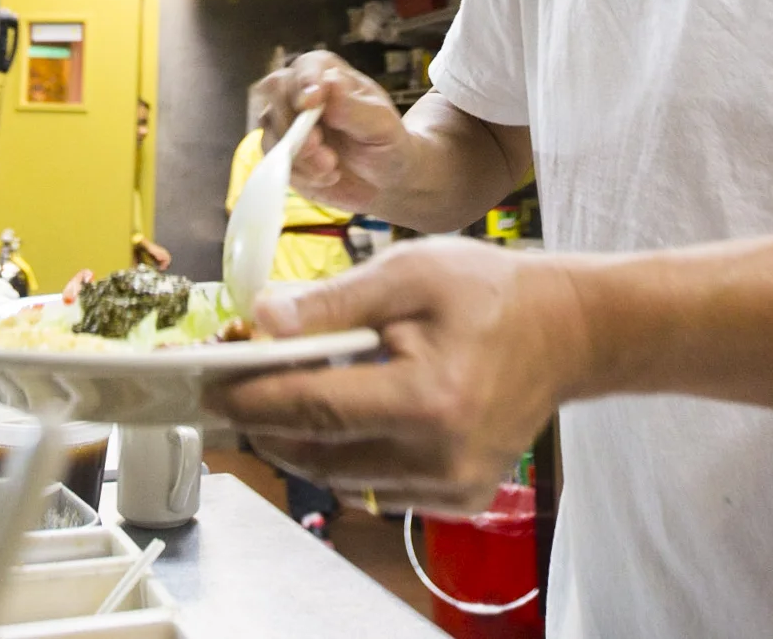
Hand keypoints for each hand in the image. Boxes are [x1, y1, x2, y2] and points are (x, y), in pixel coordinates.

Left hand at [210, 238, 588, 513]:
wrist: (565, 331)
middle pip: (317, 454)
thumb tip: (263, 319)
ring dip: (302, 440)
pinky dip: (347, 455)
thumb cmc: (489, 293)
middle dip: (265, 421)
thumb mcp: (409, 272)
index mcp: (428, 399)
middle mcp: (440, 457)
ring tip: (283, 393)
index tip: (207, 383)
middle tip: (230, 388)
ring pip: (340, 478)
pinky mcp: (459, 499)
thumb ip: (333, 302)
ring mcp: (452, 487)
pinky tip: (345, 413)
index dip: (249, 397)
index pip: (311, 408)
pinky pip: (376, 486)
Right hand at [250, 50, 411, 213]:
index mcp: (328, 74)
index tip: (311, 104)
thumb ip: (355, 107)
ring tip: (331, 169)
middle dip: (295, 125)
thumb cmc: (386, 143)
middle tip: (322, 150)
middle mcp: (301, 93)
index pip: (306, 67)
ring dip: (299, 155)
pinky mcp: (282, 153)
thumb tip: (330, 84)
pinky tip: (326, 178)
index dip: (304, 82)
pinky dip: (298, 174)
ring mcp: (287, 123)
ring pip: (271, 129)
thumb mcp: (381, 125)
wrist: (384, 182)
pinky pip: (274, 160)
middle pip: (275, 92)